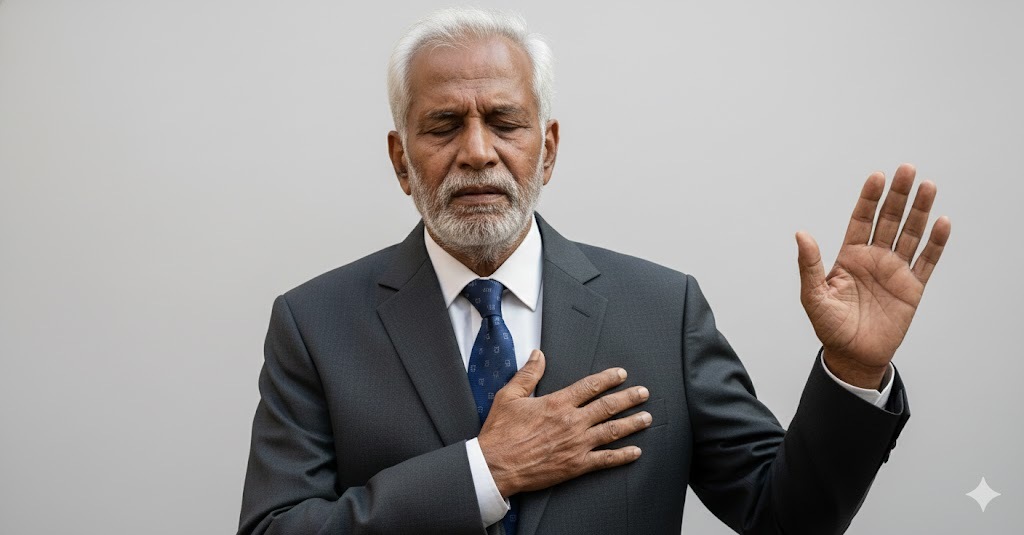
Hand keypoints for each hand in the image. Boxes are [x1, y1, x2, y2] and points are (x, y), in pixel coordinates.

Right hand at [477, 349, 651, 497]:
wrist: (496, 466)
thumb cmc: (500, 434)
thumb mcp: (509, 396)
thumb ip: (528, 374)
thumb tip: (538, 355)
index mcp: (557, 403)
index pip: (589, 386)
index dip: (608, 379)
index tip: (621, 375)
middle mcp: (571, 422)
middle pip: (608, 407)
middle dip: (629, 398)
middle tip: (643, 393)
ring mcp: (577, 444)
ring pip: (612, 431)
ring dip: (632, 423)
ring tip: (646, 418)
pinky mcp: (576, 465)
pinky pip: (606, 459)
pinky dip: (623, 455)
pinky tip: (635, 452)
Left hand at [796, 164, 950, 388]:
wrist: (853, 355)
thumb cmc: (830, 327)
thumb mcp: (813, 296)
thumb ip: (809, 265)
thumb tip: (800, 233)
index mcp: (850, 256)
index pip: (862, 219)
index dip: (870, 198)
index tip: (877, 176)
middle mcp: (875, 258)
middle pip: (889, 219)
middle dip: (899, 195)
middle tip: (908, 169)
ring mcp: (895, 271)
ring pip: (911, 234)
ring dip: (920, 211)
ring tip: (929, 186)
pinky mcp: (913, 288)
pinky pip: (927, 261)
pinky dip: (936, 243)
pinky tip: (942, 222)